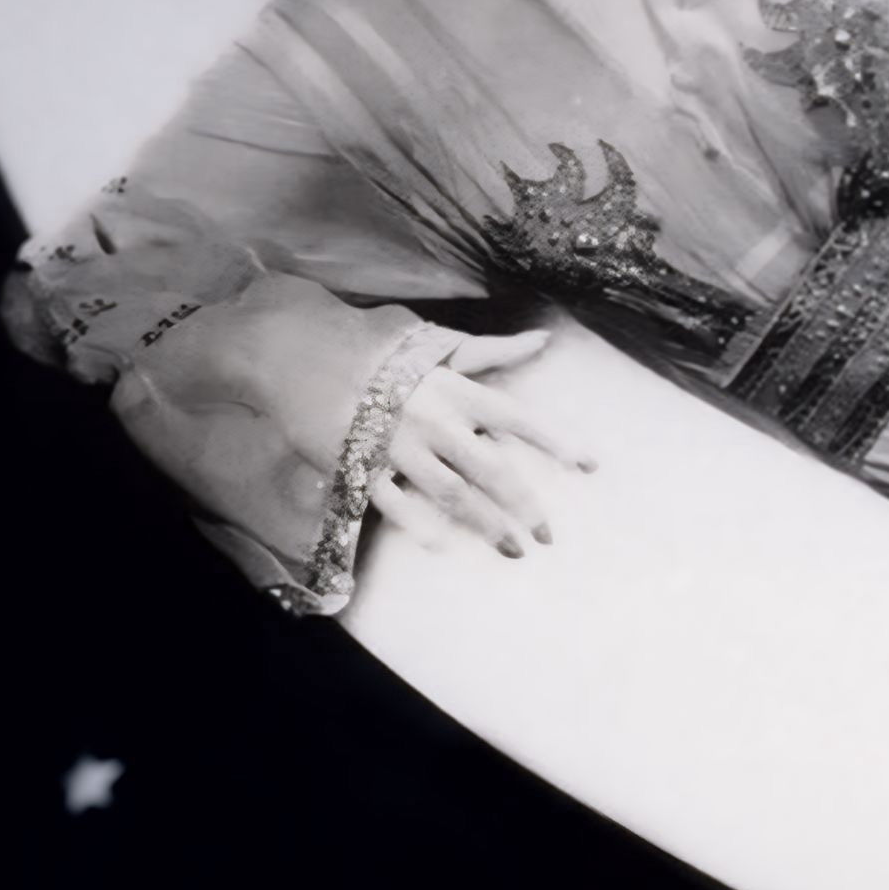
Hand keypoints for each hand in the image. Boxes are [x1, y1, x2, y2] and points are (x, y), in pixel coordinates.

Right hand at [369, 330, 594, 557]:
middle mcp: (434, 420)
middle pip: (492, 470)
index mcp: (456, 390)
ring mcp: (397, 447)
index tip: (590, 466)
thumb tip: (542, 339)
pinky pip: (395, 503)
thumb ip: (492, 351)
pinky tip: (443, 546)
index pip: (520, 419)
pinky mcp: (360, 466)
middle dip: (525, 506)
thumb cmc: (375, 348)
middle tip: (549, 535)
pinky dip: (419, 525)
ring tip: (513, 550)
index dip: (557, 443)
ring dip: (486, 525)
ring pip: (452, 494)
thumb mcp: (437, 346)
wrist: (298, 350)